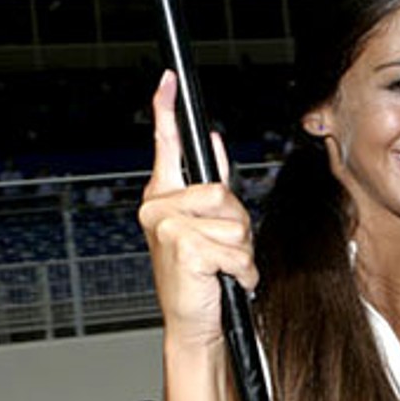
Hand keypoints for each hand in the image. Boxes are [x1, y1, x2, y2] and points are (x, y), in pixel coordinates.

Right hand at [138, 72, 256, 349]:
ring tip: (220, 268)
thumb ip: (209, 188)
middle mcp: (158, 207)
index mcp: (163, 196)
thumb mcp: (208, 227)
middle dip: (237, 227)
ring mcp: (166, 226)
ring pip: (234, 223)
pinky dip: (241, 271)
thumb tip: (212, 141)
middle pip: (224, 194)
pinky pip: (235, 249)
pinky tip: (221, 281)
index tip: (168, 78)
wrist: (192, 322)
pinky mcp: (183, 246)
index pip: (166, 145)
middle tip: (221, 252)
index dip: (166, 110)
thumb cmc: (200, 277)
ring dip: (240, 252)